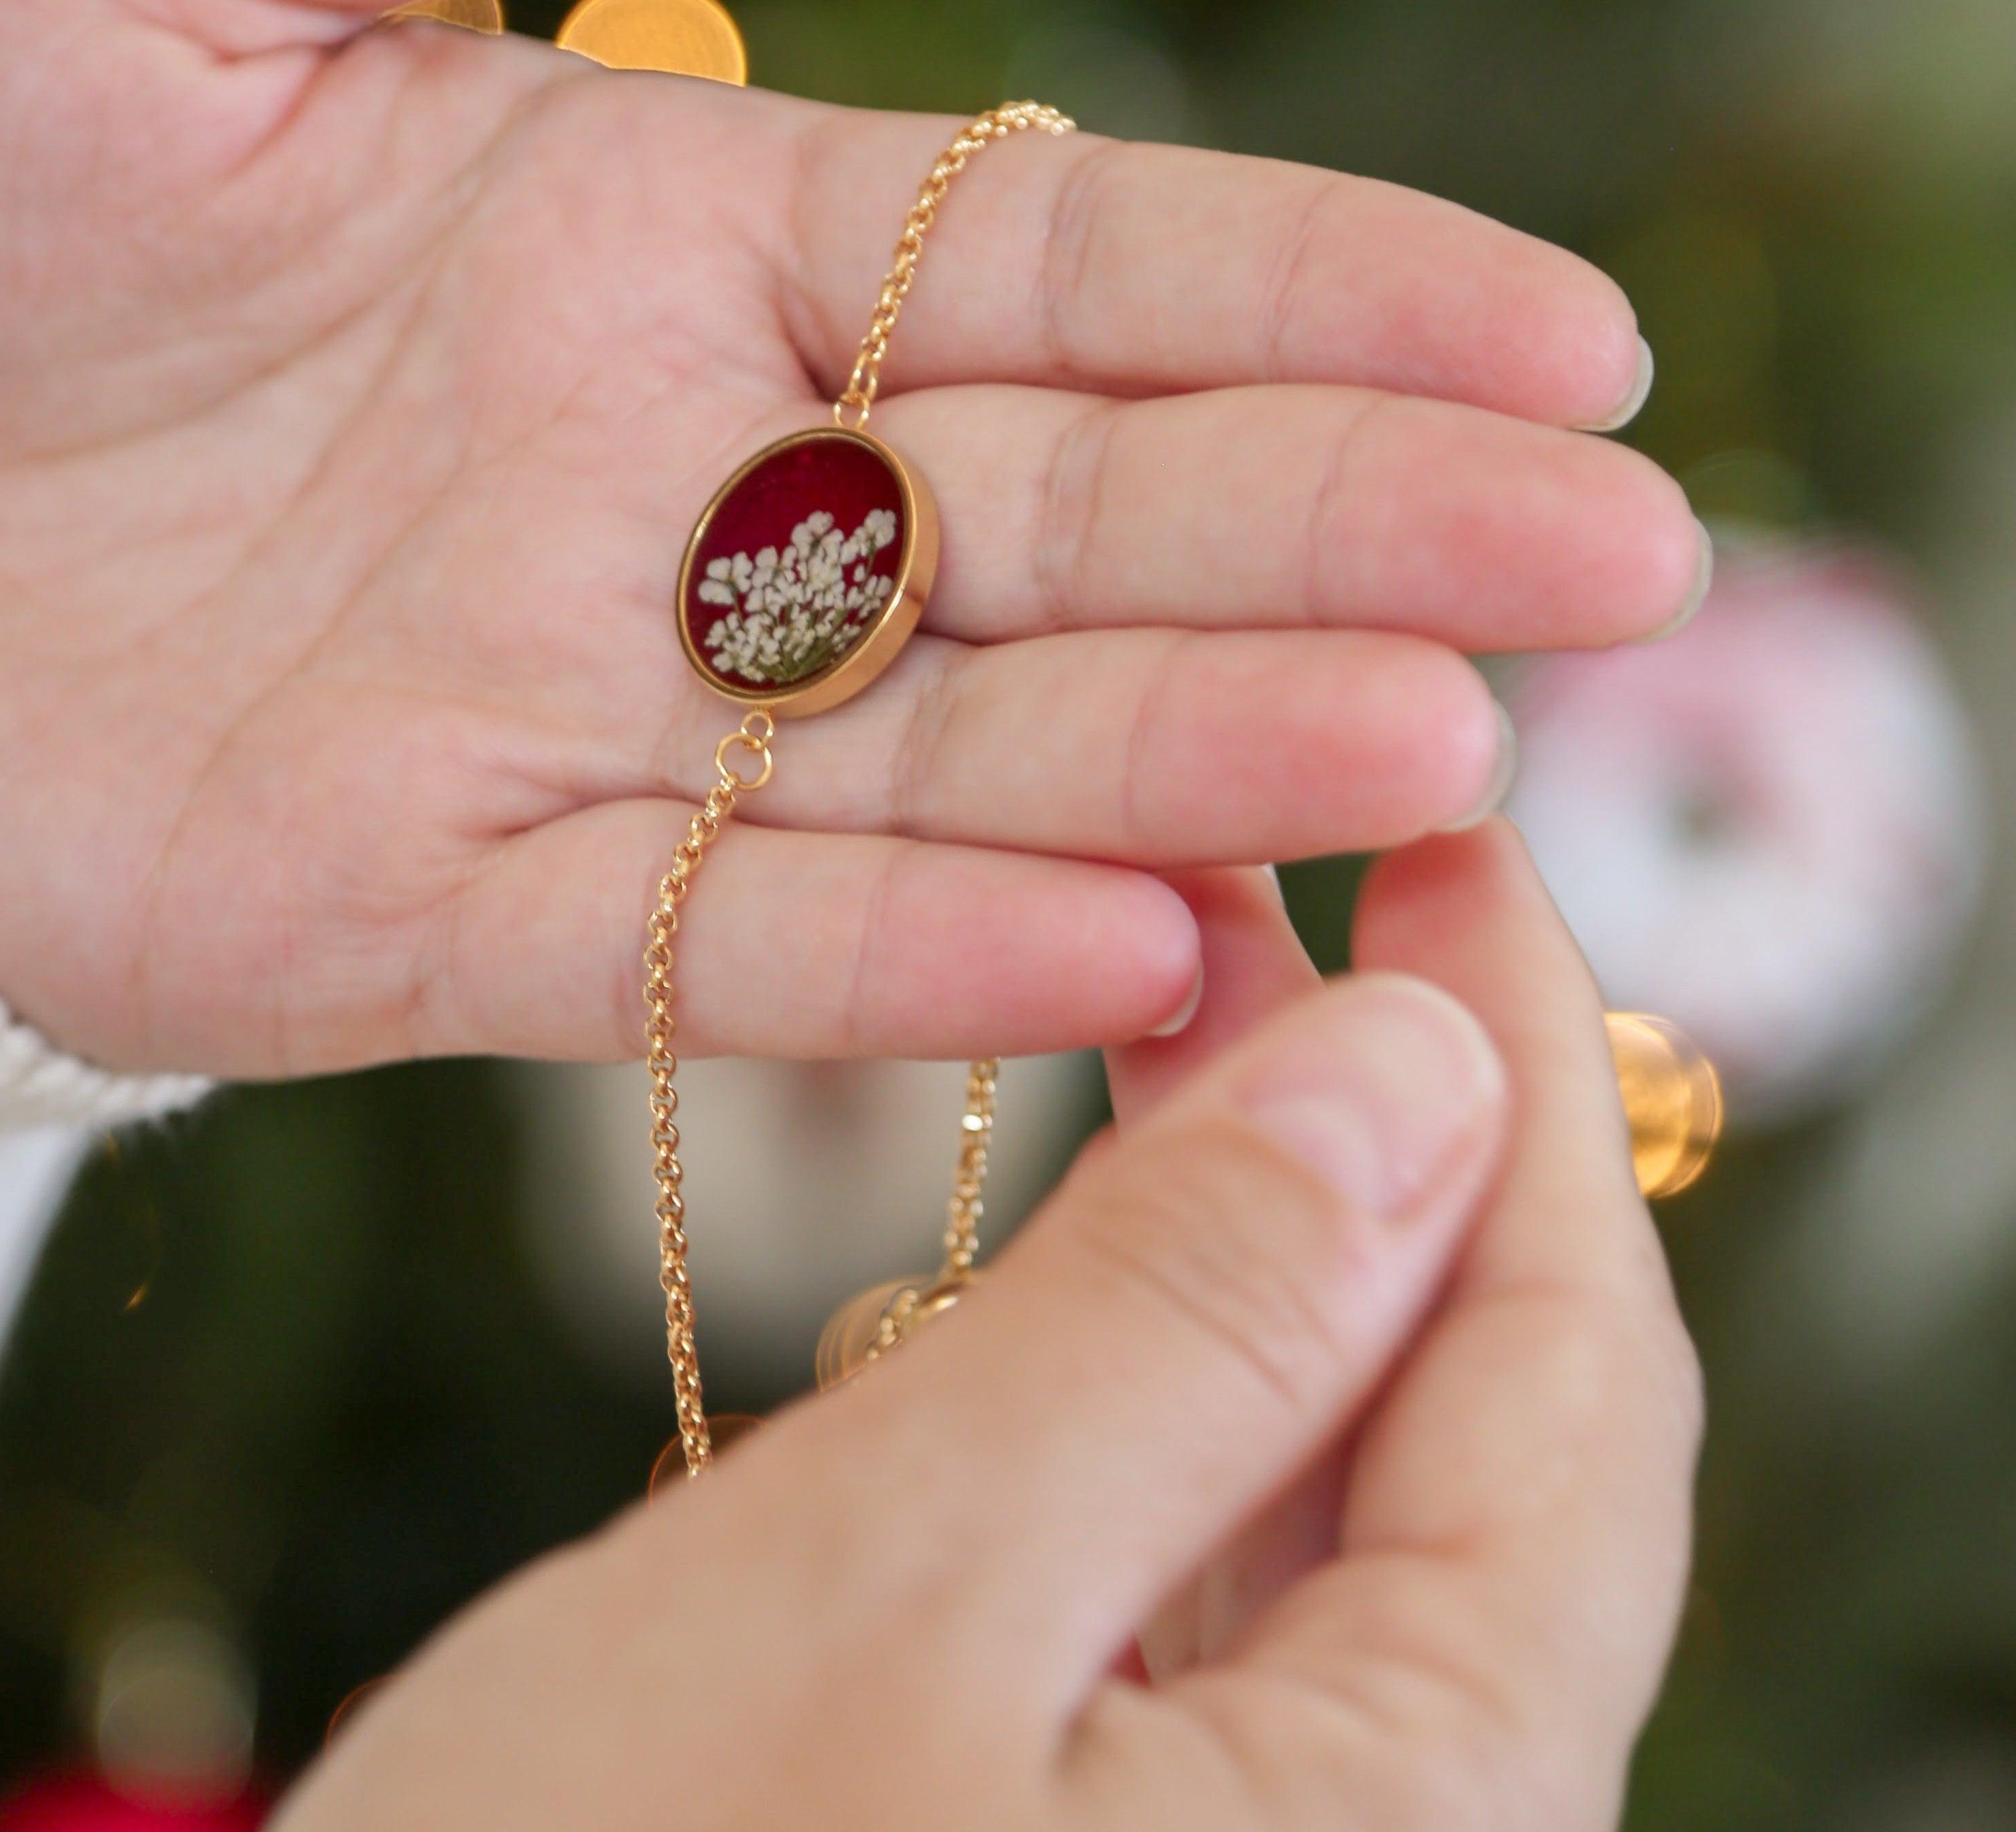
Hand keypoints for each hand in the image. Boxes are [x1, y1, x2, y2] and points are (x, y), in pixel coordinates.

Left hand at [0, 0, 1700, 1077]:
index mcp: (668, 243)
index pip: (1068, 268)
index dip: (1322, 295)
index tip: (1562, 337)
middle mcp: (684, 492)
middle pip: (1079, 516)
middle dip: (1349, 531)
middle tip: (1612, 565)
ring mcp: (585, 719)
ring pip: (948, 750)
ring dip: (1187, 756)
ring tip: (1430, 753)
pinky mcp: (448, 914)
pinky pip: (714, 943)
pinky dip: (917, 953)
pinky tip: (1127, 950)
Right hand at [275, 823, 1697, 1831]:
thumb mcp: (879, 1600)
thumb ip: (1179, 1334)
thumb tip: (1418, 1073)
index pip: (1569, 1386)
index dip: (1524, 1078)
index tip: (1442, 848)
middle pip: (1471, 1437)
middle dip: (1390, 1131)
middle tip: (1289, 887)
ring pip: (1332, 1497)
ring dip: (1271, 1239)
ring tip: (1191, 1006)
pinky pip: (1205, 1582)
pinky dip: (1160, 1386)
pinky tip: (1083, 1253)